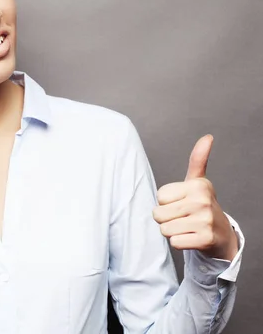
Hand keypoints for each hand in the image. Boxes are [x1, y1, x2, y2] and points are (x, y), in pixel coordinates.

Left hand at [152, 134, 238, 260]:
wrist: (221, 234)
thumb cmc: (202, 206)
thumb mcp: (198, 182)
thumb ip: (197, 160)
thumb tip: (208, 137)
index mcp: (197, 185)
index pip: (160, 197)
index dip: (166, 203)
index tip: (181, 203)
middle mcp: (202, 201)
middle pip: (158, 214)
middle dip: (166, 219)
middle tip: (183, 217)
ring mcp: (205, 221)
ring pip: (165, 229)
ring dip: (172, 231)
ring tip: (187, 227)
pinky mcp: (205, 239)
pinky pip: (174, 242)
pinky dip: (179, 243)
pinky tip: (191, 238)